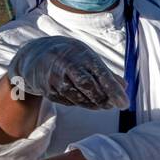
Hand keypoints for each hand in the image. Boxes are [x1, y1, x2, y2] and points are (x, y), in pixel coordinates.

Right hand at [7, 36, 127, 109]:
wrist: (34, 55)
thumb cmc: (69, 56)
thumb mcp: (87, 58)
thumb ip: (105, 72)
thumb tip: (124, 86)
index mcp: (81, 54)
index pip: (101, 73)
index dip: (114, 90)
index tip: (124, 103)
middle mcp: (66, 64)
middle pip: (88, 86)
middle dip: (103, 99)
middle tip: (112, 105)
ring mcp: (54, 77)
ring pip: (77, 97)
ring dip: (92, 104)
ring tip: (100, 104)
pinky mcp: (46, 88)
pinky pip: (66, 101)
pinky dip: (78, 103)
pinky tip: (82, 99)